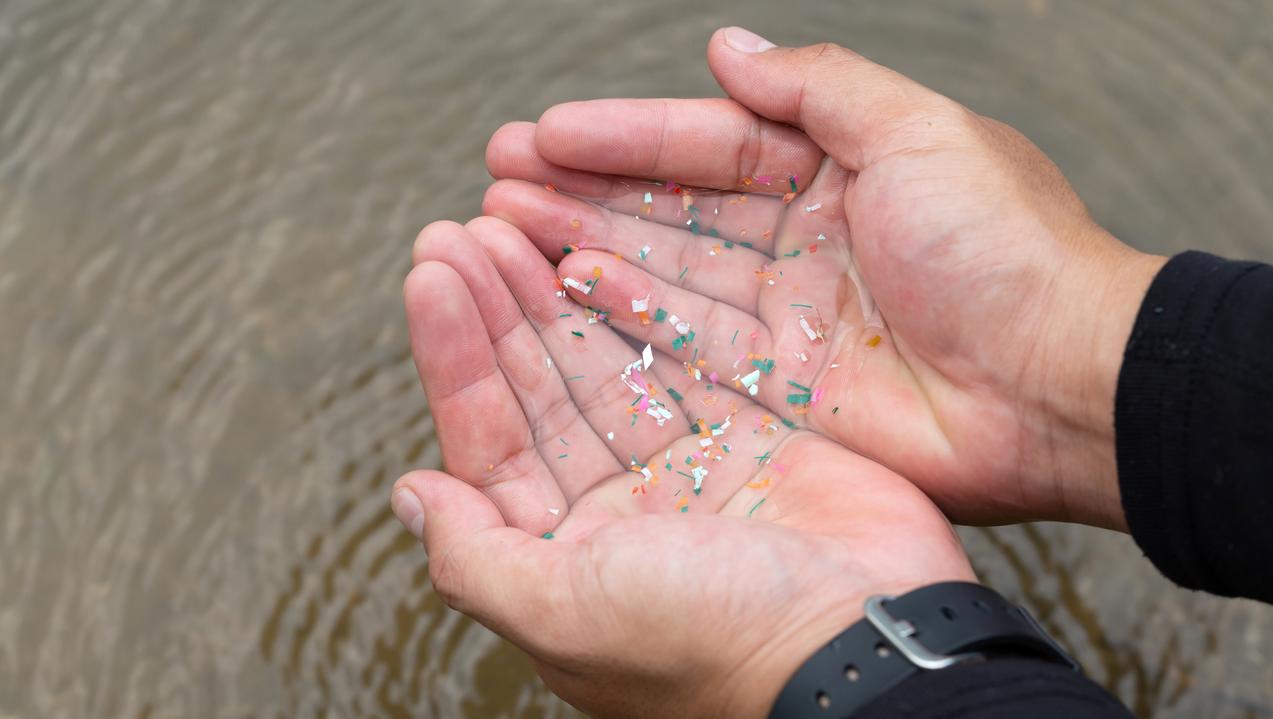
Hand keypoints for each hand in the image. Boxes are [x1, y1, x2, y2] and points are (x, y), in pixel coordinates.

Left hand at [392, 217, 974, 717]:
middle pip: (541, 392)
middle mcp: (618, 510)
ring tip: (514, 221)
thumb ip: (474, 556)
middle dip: (499, 310)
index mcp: (562, 557)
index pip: (489, 440)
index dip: (455, 357)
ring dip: (555, 294)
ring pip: (605, 364)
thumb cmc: (709, 641)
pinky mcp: (751, 435)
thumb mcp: (564, 612)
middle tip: (462, 228)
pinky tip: (597, 251)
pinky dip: (640, 306)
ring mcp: (686, 469)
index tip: (428, 275)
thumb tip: (408, 495)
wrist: (860, 641)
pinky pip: (682, 355)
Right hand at [481, 27, 1166, 529]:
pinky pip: (689, 342)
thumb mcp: (917, 131)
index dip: (625, 134)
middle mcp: (803, 239)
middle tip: (498, 176)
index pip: (709, 142)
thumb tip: (727, 45)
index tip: (545, 130)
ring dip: (587, 244)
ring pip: (667, 271)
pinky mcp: (780, 386)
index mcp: (839, 168)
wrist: (1058, 386)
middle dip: (585, 188)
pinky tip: (567, 285)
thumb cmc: (1004, 249)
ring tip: (505, 225)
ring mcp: (786, 316)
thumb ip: (817, 88)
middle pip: (672, 207)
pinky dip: (628, 314)